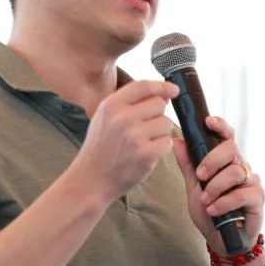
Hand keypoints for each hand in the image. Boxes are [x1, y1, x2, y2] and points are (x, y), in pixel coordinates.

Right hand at [71, 80, 179, 200]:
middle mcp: (122, 118)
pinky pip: (167, 142)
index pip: (143, 86)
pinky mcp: (146, 154)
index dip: (162, 86)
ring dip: (160, 133)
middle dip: (157, 115)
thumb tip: (163, 95)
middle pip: (159, 104)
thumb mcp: (105, 118)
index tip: (174, 90)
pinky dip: (161, 148)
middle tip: (145, 128)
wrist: (90, 180)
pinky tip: (146, 153)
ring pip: (166, 124)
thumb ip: (130, 103)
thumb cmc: (100, 148)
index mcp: (111, 105)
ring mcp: (134, 136)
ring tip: (143, 142)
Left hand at [173, 115, 264, 253]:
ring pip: (235, 172)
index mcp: (226, 161)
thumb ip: (188, 165)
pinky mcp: (258, 198)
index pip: (227, 136)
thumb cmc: (210, 212)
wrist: (222, 240)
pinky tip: (214, 210)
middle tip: (200, 175)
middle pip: (231, 149)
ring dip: (216, 187)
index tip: (208, 122)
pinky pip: (242, 193)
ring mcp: (251, 181)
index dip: (220, 126)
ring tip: (205, 201)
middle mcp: (241, 166)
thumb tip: (178, 141)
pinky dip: (225, 202)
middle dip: (212, 160)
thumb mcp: (193, 188)